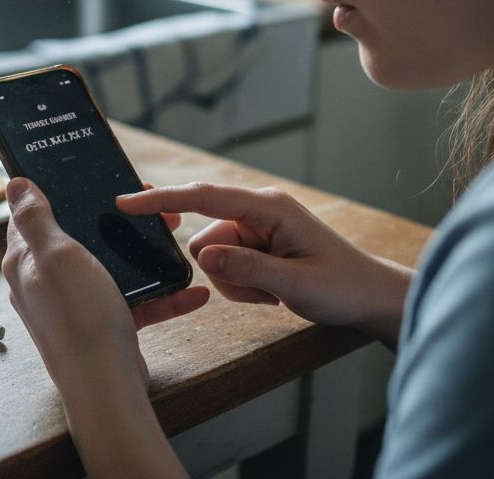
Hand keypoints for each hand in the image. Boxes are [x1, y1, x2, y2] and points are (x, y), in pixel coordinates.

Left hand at [1, 178, 209, 399]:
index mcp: (26, 262)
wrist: (105, 384)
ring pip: (110, 267)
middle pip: (77, 238)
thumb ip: (35, 218)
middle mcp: (46, 283)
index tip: (85, 179)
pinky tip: (190, 290)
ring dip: (142, 254)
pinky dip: (162, 295)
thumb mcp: (55, 255)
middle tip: (146, 205)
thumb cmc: (77, 319)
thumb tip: (14, 185)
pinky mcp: (103, 324)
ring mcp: (76, 305)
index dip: (55, 194)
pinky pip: (136, 301)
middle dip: (111, 220)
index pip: (30, 217)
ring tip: (172, 234)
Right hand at [116, 183, 411, 342]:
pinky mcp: (256, 245)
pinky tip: (272, 294)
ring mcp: (256, 228)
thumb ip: (247, 269)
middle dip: (224, 271)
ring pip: (212, 257)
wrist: (368, 297)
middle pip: (205, 237)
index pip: (204, 198)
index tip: (125, 202)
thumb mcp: (295, 284)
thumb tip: (202, 256)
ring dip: (235, 283)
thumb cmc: (341, 286)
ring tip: (273, 294)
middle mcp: (258, 210)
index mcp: (268, 206)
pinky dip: (242, 287)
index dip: (163, 199)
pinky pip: (226, 266)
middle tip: (264, 292)